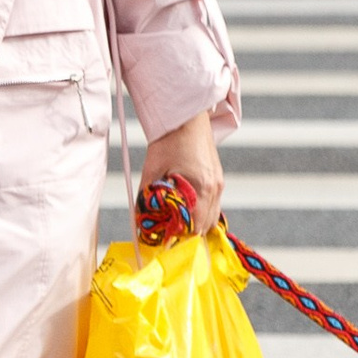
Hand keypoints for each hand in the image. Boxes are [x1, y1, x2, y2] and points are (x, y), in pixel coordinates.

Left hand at [141, 110, 225, 237]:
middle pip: (206, 226)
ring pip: (212, 217)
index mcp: (202, 187)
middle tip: (168, 234)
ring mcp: (219, 183)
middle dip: (187, 234)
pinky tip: (186, 208)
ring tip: (176, 223)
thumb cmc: (168, 140)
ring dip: (195, 223)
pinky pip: (213, 205)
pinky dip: (201, 212)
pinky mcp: (217, 178)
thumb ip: (145, 199)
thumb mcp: (152, 171)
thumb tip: (138, 221)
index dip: (180, 237)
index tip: (164, 240)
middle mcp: (215, 188)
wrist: (186, 117)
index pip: (196, 227)